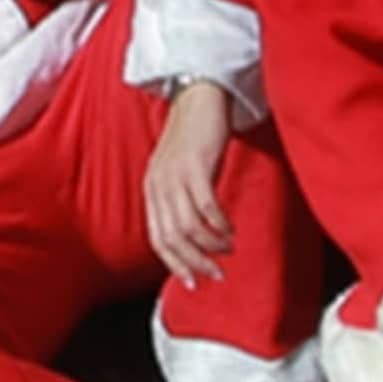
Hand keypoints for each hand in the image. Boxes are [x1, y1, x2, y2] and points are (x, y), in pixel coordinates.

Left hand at [139, 79, 241, 288]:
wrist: (199, 99)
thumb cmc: (194, 140)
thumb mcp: (180, 175)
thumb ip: (180, 203)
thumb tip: (195, 239)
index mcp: (152, 191)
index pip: (157, 239)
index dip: (175, 264)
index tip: (194, 282)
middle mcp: (158, 185)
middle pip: (172, 238)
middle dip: (195, 261)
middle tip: (216, 274)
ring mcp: (174, 175)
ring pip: (188, 226)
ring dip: (210, 244)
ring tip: (228, 249)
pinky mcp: (195, 165)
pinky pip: (205, 205)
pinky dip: (219, 223)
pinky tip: (230, 229)